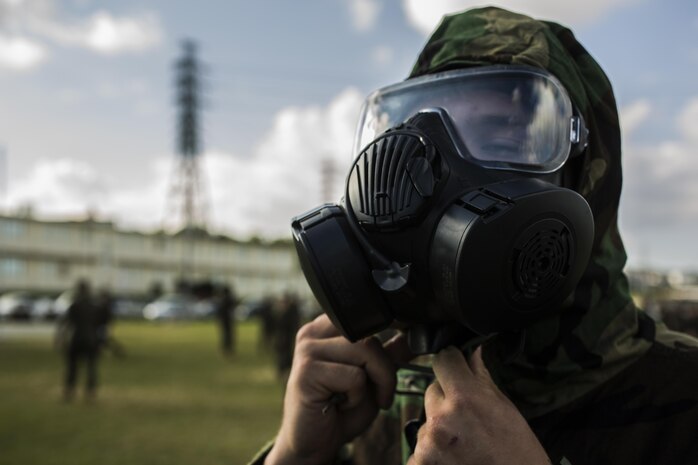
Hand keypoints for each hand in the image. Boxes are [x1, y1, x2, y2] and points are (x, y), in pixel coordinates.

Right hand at [265, 314, 410, 464]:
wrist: (313, 443)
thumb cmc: (340, 409)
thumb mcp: (370, 377)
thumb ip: (387, 355)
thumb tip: (414, 336)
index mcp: (325, 329)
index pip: (366, 316)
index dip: (389, 330)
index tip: (404, 346)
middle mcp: (312, 333)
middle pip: (369, 333)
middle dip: (386, 366)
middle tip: (382, 393)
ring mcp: (307, 351)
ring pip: (365, 350)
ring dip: (377, 381)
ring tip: (359, 400)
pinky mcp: (307, 373)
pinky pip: (354, 377)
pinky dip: (358, 397)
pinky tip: (341, 406)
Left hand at [407, 346, 550, 464]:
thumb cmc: (519, 453)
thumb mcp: (506, 410)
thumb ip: (481, 378)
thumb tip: (472, 351)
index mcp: (464, 398)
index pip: (442, 360)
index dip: (452, 362)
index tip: (458, 368)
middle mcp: (440, 419)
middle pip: (432, 390)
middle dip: (446, 398)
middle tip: (467, 417)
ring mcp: (427, 445)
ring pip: (425, 420)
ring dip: (439, 427)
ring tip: (463, 442)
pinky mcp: (420, 464)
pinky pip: (420, 448)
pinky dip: (433, 452)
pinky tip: (454, 459)